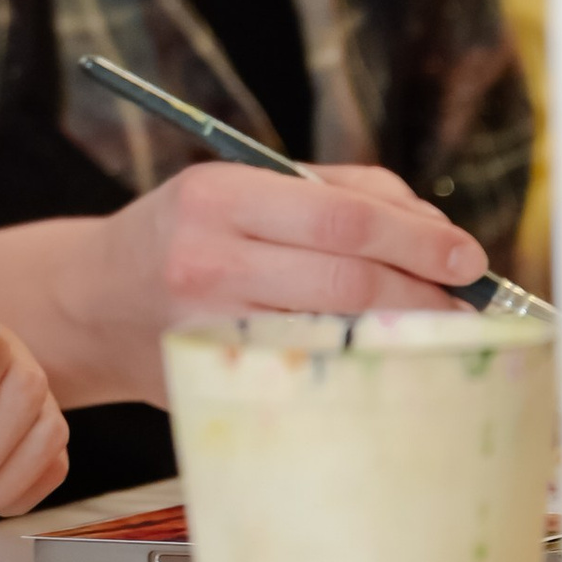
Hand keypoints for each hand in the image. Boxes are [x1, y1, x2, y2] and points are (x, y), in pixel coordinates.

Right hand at [85, 163, 490, 398]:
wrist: (94, 302)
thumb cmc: (185, 235)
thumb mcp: (240, 185)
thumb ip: (337, 191)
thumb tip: (432, 226)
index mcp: (218, 196)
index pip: (342, 217)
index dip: (418, 238)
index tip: (468, 255)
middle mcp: (208, 260)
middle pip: (349, 279)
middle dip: (425, 292)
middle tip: (467, 300)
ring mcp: (210, 327)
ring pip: (337, 331)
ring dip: (402, 330)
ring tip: (437, 326)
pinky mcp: (217, 376)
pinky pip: (311, 368)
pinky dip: (360, 360)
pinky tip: (384, 355)